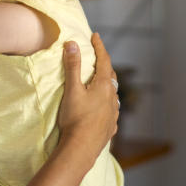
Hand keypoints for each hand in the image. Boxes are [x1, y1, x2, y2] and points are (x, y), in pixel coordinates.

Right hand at [57, 33, 119, 155]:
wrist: (81, 149)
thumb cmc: (75, 118)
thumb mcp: (72, 90)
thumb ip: (73, 66)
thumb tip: (72, 44)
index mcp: (104, 86)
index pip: (104, 60)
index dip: (99, 47)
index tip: (95, 35)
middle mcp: (113, 98)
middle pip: (111, 76)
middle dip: (105, 65)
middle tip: (98, 58)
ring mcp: (113, 114)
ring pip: (113, 94)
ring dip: (107, 85)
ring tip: (101, 83)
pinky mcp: (110, 128)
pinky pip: (111, 110)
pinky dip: (107, 103)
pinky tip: (103, 109)